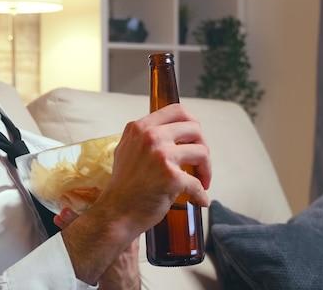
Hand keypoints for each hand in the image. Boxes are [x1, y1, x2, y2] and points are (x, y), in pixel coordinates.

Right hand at [60, 104, 210, 283]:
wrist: (116, 213)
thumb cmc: (123, 186)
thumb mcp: (126, 150)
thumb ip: (144, 137)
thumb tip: (171, 131)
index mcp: (139, 127)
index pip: (177, 110)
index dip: (192, 124)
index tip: (195, 139)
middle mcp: (150, 136)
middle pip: (194, 129)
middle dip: (203, 147)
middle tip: (199, 164)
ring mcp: (161, 155)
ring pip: (202, 152)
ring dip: (206, 170)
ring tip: (201, 182)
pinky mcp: (171, 177)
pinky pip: (198, 183)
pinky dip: (202, 195)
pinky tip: (198, 201)